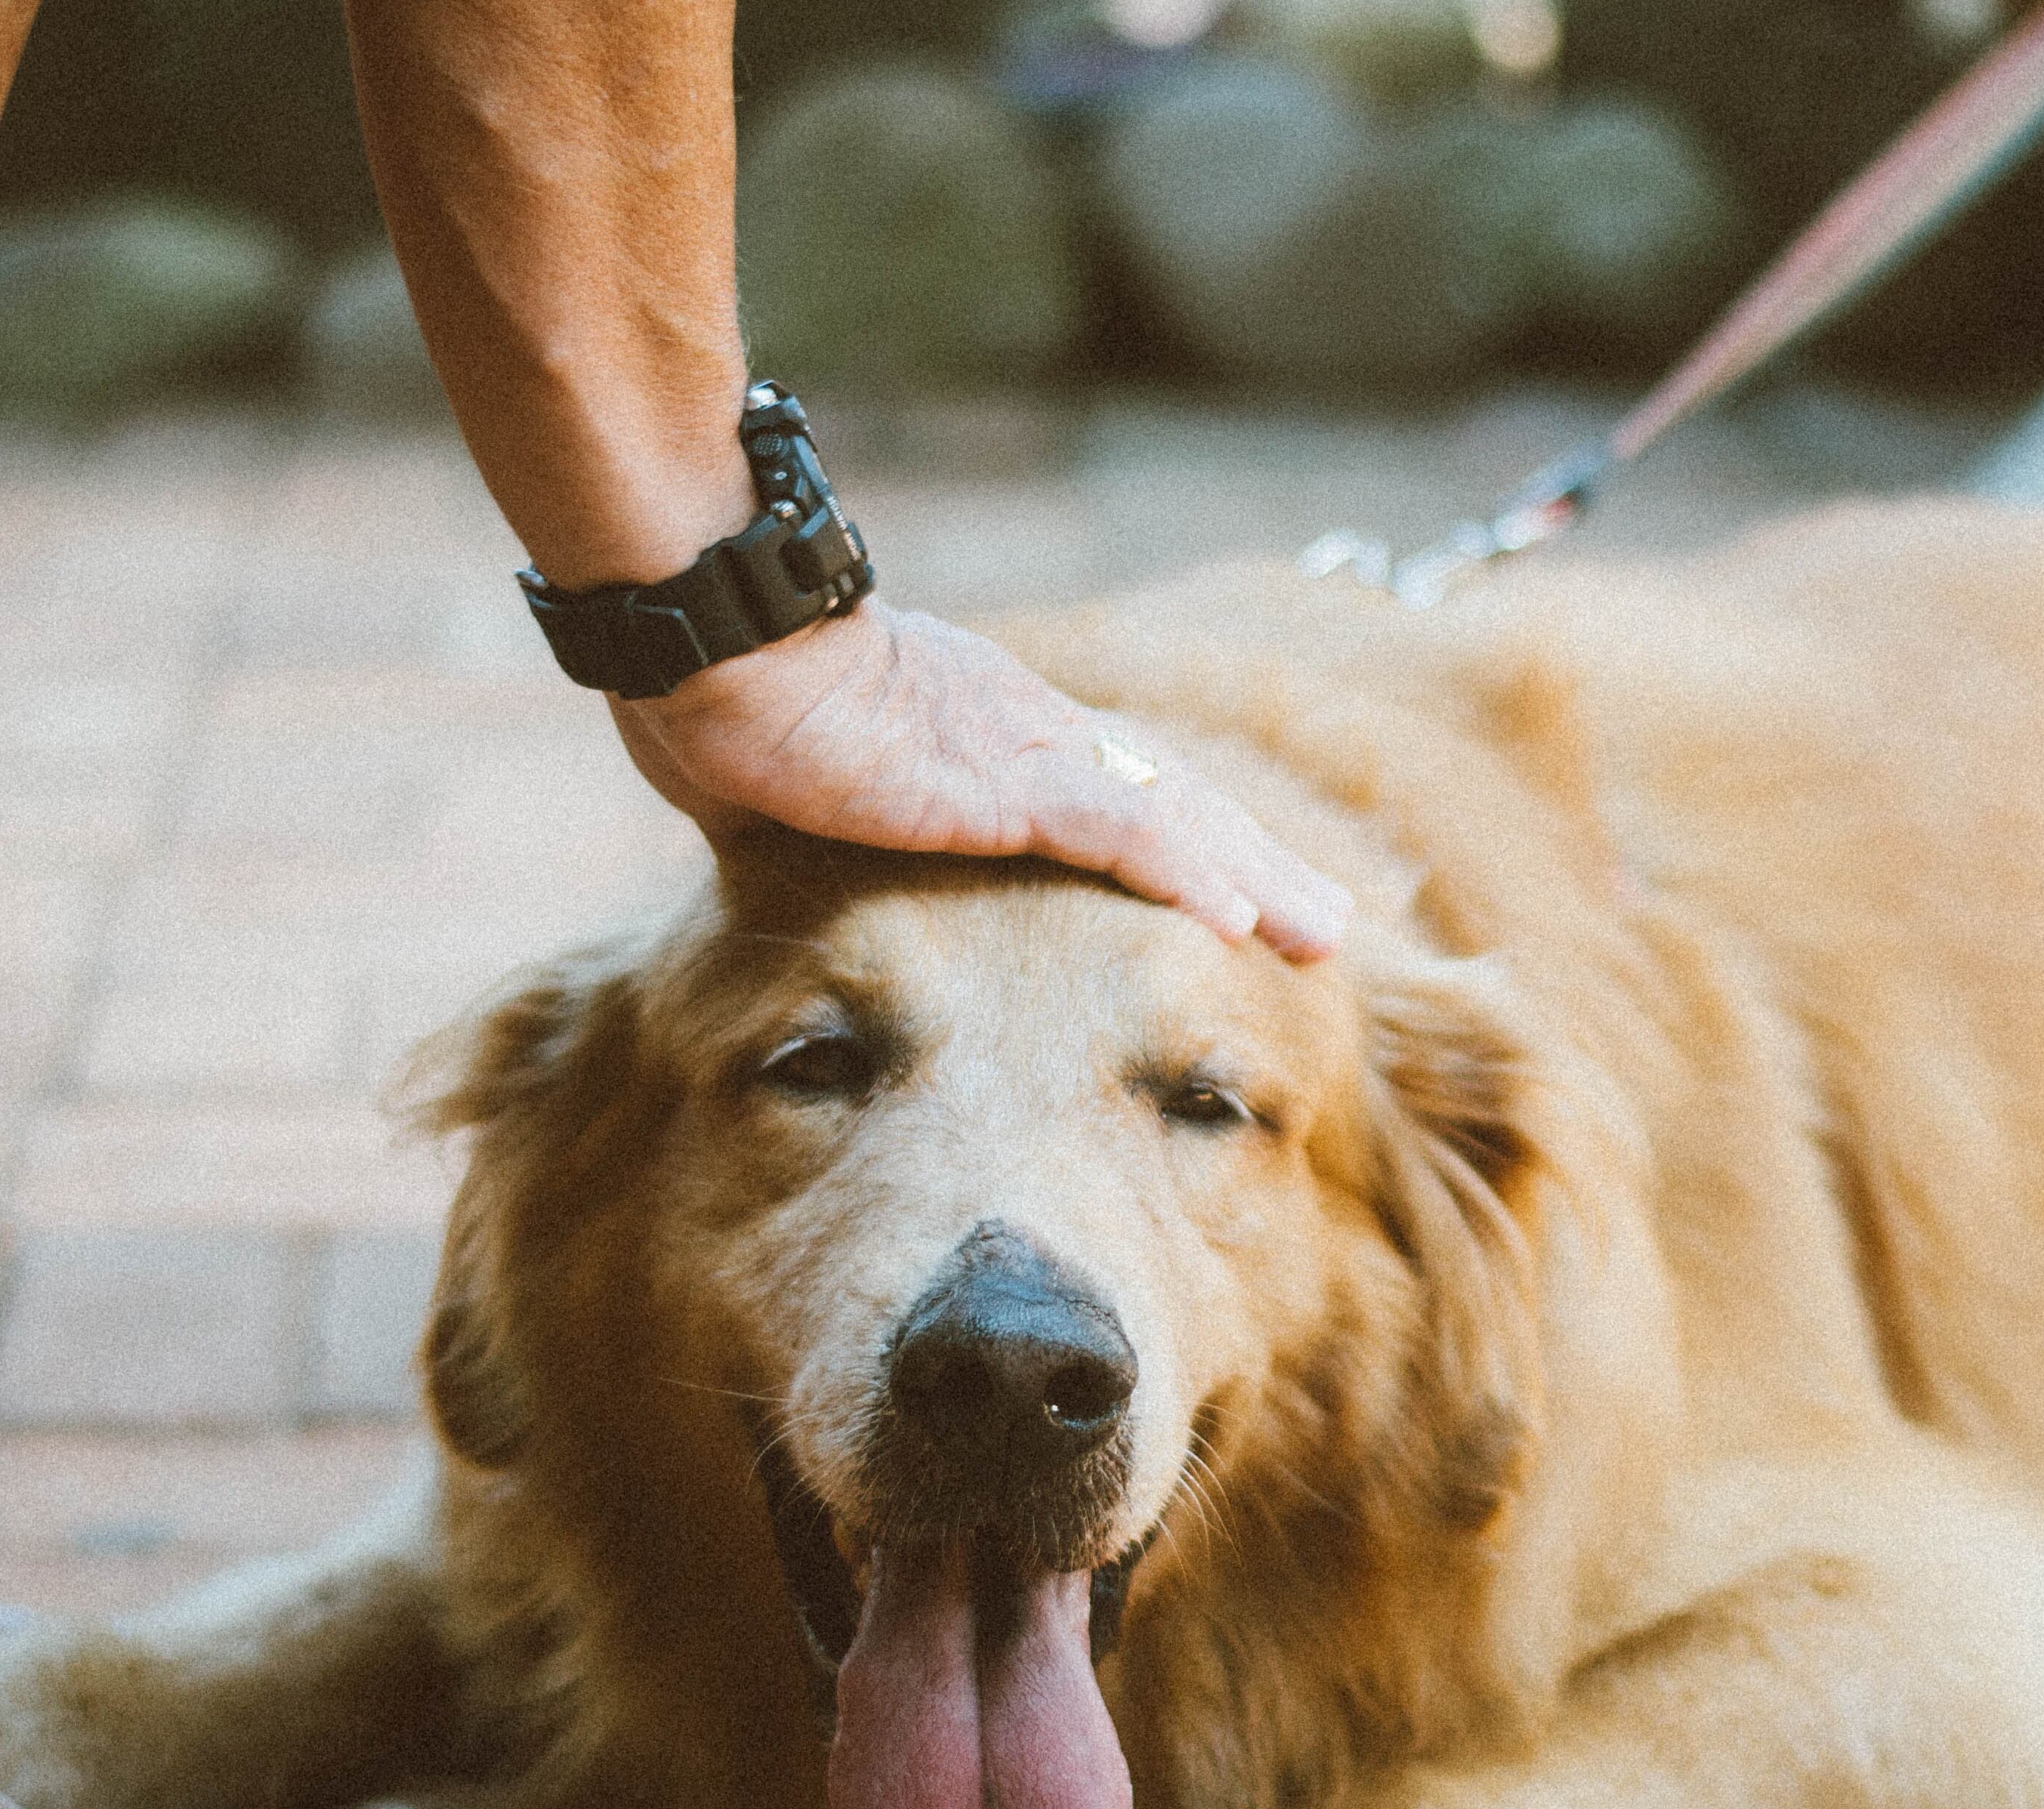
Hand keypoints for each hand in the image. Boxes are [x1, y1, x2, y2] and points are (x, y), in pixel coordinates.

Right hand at [607, 599, 1351, 960]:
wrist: (712, 636)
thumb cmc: (723, 697)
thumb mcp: (792, 783)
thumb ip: (820, 817)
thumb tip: (774, 848)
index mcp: (990, 737)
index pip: (1119, 798)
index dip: (1191, 845)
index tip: (1247, 894)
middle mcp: (1030, 737)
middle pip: (1175, 806)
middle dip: (1259, 867)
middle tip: (1331, 927)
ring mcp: (1023, 754)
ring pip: (1172, 820)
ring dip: (1254, 880)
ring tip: (1323, 938)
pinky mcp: (1001, 781)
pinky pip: (1115, 832)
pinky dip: (1182, 873)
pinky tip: (1237, 922)